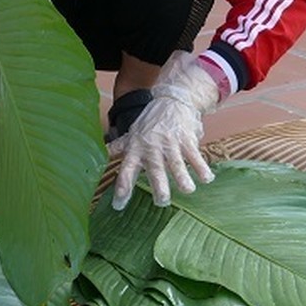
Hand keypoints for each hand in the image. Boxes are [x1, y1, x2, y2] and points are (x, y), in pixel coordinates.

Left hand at [110, 51, 218, 209]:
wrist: (172, 100)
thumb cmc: (150, 122)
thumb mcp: (132, 133)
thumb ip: (118, 147)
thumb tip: (98, 155)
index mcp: (136, 149)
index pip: (126, 171)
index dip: (122, 189)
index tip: (119, 206)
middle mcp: (152, 148)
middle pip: (155, 168)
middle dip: (159, 185)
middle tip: (162, 201)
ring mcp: (171, 143)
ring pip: (177, 163)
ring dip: (183, 177)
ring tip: (188, 190)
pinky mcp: (187, 139)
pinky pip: (195, 155)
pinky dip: (201, 167)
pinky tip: (207, 179)